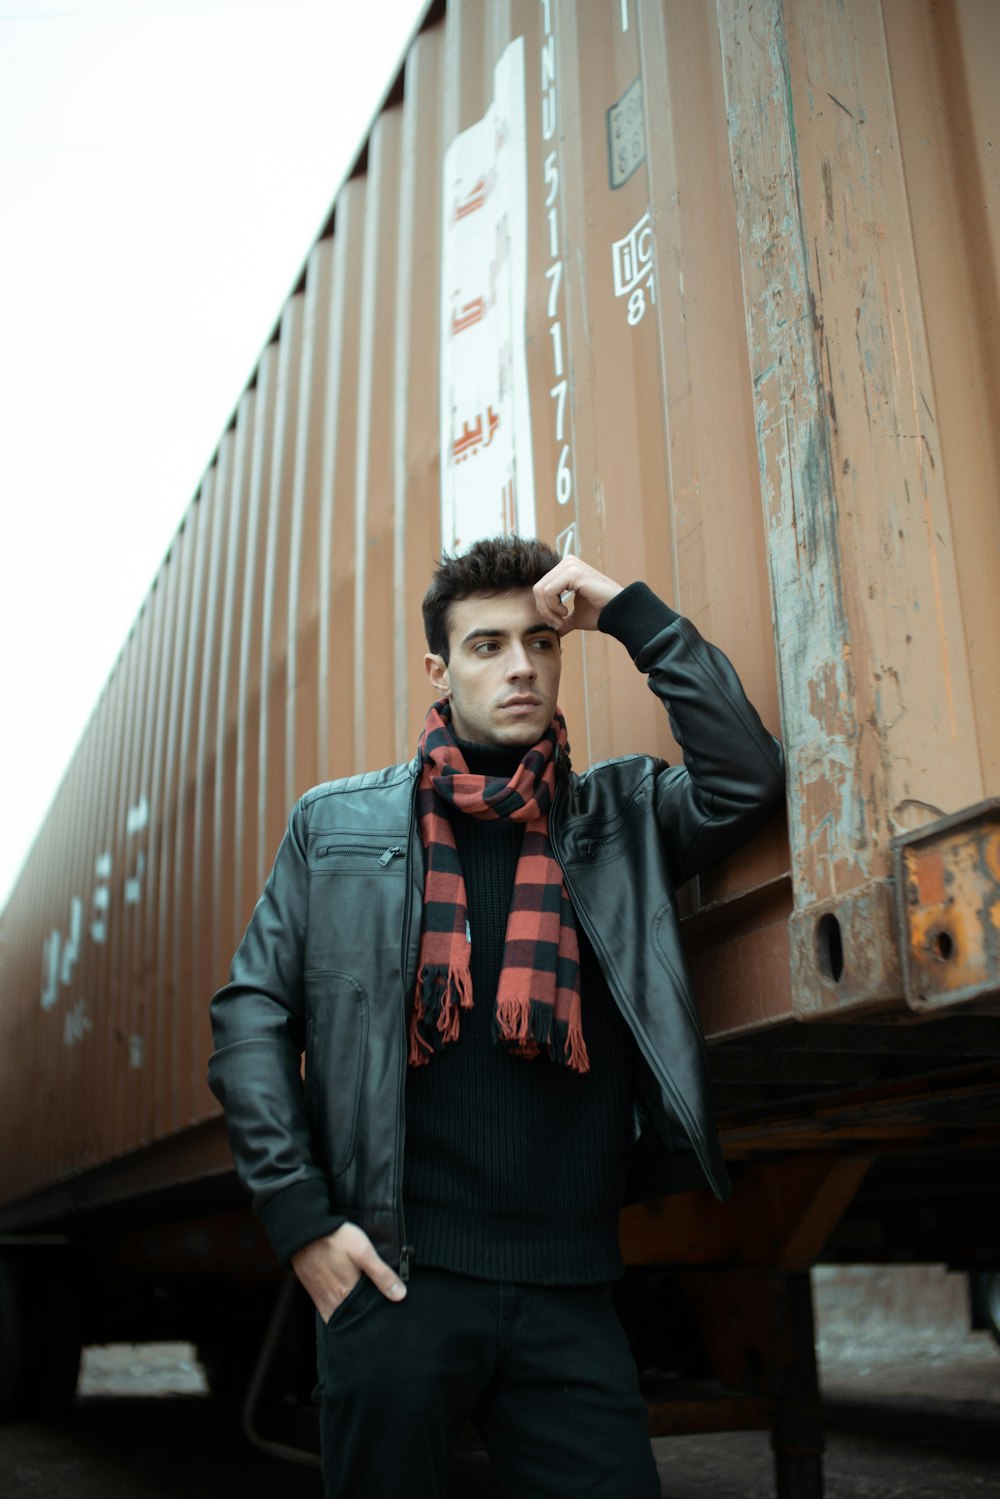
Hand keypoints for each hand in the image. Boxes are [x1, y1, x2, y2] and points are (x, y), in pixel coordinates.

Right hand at [291, 1222, 406, 1323]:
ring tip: (364, 1310)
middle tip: (378, 1314)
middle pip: (353, 1319)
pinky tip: (346, 1302)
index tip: (388, 1315)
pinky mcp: (315, 1293)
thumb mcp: (363, 1252)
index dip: (377, 1316)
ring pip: (340, 1316)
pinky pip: (329, 1310)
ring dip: (352, 1316)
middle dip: (365, 1318)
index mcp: (346, 1296)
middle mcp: (332, 1304)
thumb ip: (381, 1275)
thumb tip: (400, 1295)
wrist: (304, 1232)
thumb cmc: (334, 1239)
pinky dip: (339, 1311)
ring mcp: (322, 1300)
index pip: (366, 1317)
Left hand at [533, 557, 623, 635]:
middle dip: (544, 611)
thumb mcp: (576, 617)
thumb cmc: (600, 613)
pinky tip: (566, 613)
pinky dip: (553, 607)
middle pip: (538, 588)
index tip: (556, 624)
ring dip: (548, 611)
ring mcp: (570, 565)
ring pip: (541, 590)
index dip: (543, 609)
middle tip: (557, 625)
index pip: (541, 587)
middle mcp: (566, 563)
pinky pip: (549, 591)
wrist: (618, 612)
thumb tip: (555, 632)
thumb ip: (564, 620)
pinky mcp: (573, 573)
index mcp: (565, 569)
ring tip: (562, 621)